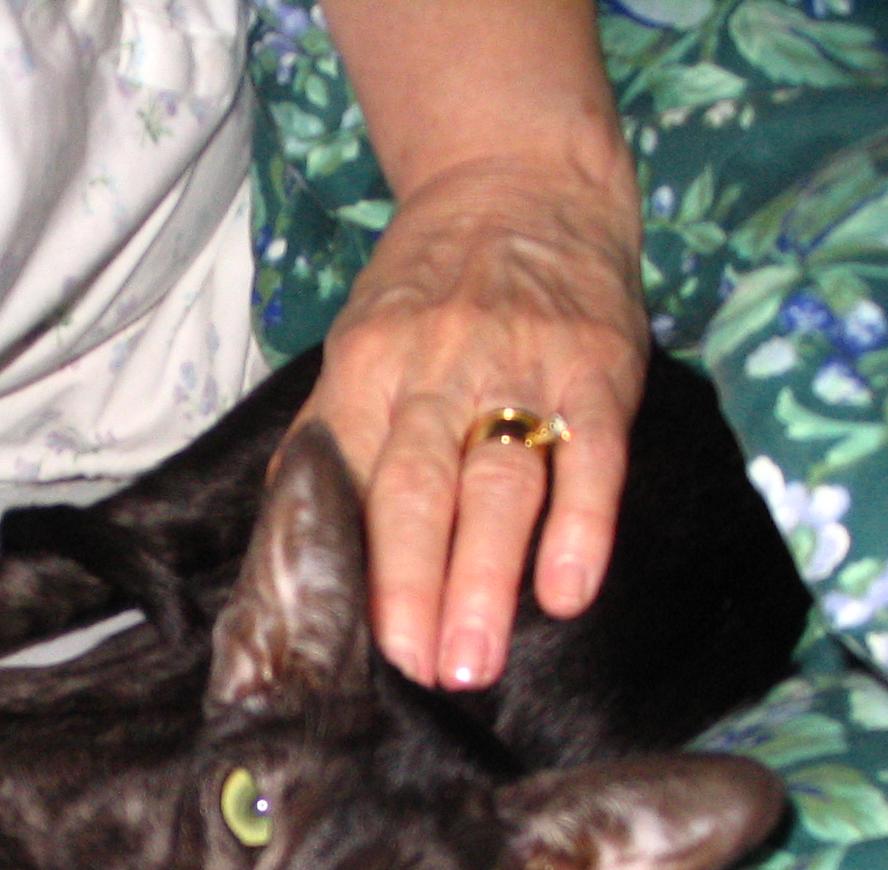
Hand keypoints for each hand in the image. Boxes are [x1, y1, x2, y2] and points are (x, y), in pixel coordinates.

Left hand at [299, 157, 649, 689]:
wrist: (520, 178)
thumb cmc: (428, 287)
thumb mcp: (358, 345)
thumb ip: (332, 438)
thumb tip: (291, 545)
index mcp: (365, 371)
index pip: (347, 480)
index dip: (349, 566)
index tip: (346, 647)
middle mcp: (435, 369)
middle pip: (416, 490)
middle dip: (412, 587)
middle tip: (417, 673)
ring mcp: (521, 367)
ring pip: (497, 484)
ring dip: (484, 579)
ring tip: (474, 662)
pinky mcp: (596, 366)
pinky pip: (589, 454)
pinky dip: (581, 527)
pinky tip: (568, 593)